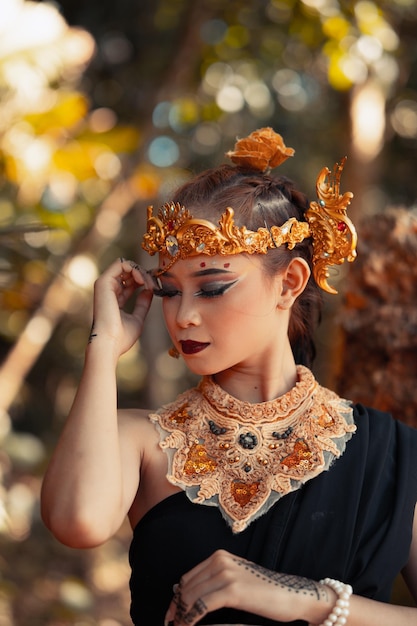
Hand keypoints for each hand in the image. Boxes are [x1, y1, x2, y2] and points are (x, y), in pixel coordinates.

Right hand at [90, 258, 155, 356]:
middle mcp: (107, 289)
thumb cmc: (122, 337)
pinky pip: (121, 264)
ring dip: (142, 272)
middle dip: (145, 275)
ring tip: (150, 285)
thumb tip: (148, 292)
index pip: (130, 281)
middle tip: (155, 286)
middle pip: (129, 271)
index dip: (145, 280)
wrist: (110, 343)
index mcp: (114, 298)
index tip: (156, 288)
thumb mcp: (137, 318)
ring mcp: (104, 285)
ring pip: (126, 265)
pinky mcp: (103, 282)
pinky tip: (143, 282)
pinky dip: (135, 269)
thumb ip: (142, 305)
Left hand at [164, 549, 325, 625]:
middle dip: (177, 609)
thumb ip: (215, 582)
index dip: (177, 599)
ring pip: (192, 597)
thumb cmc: (264, 592)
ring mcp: (226, 573)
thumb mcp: (236, 580)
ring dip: (182, 616)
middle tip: (172, 625)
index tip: (172, 616)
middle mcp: (220, 560)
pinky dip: (192, 618)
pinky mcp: (232, 590)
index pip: (188, 578)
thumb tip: (188, 596)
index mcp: (219, 556)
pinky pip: (202, 605)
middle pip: (187, 587)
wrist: (291, 595)